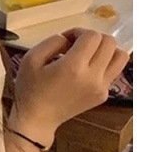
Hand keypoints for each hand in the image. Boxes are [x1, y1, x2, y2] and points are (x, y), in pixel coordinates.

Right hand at [10, 28, 129, 144]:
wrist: (37, 119)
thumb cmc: (30, 88)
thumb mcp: (31, 58)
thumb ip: (52, 41)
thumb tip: (70, 39)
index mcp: (73, 67)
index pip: (92, 36)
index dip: (79, 31)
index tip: (67, 40)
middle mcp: (92, 77)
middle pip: (110, 43)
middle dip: (93, 38)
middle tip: (77, 46)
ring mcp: (101, 88)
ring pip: (121, 56)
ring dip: (106, 50)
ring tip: (89, 55)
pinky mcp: (103, 95)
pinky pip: (113, 71)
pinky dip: (104, 65)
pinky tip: (86, 71)